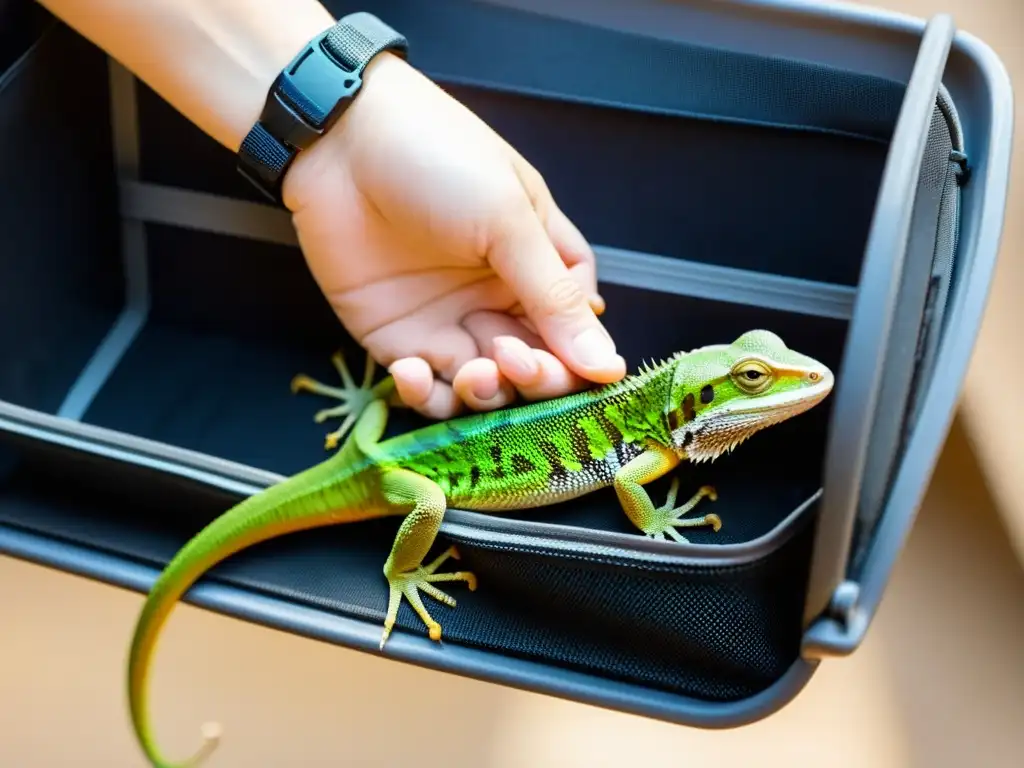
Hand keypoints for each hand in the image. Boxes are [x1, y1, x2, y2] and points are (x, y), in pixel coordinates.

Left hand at [281, 53, 625, 418]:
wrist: (339, 139)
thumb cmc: (438, 157)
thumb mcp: (510, 221)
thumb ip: (556, 298)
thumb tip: (609, 367)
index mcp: (539, 265)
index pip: (575, 333)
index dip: (579, 361)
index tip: (578, 374)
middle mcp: (497, 300)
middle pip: (535, 369)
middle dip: (535, 381)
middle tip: (516, 364)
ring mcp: (447, 322)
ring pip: (483, 388)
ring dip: (485, 394)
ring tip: (473, 372)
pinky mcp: (396, 338)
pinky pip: (424, 387)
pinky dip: (425, 395)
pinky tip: (413, 371)